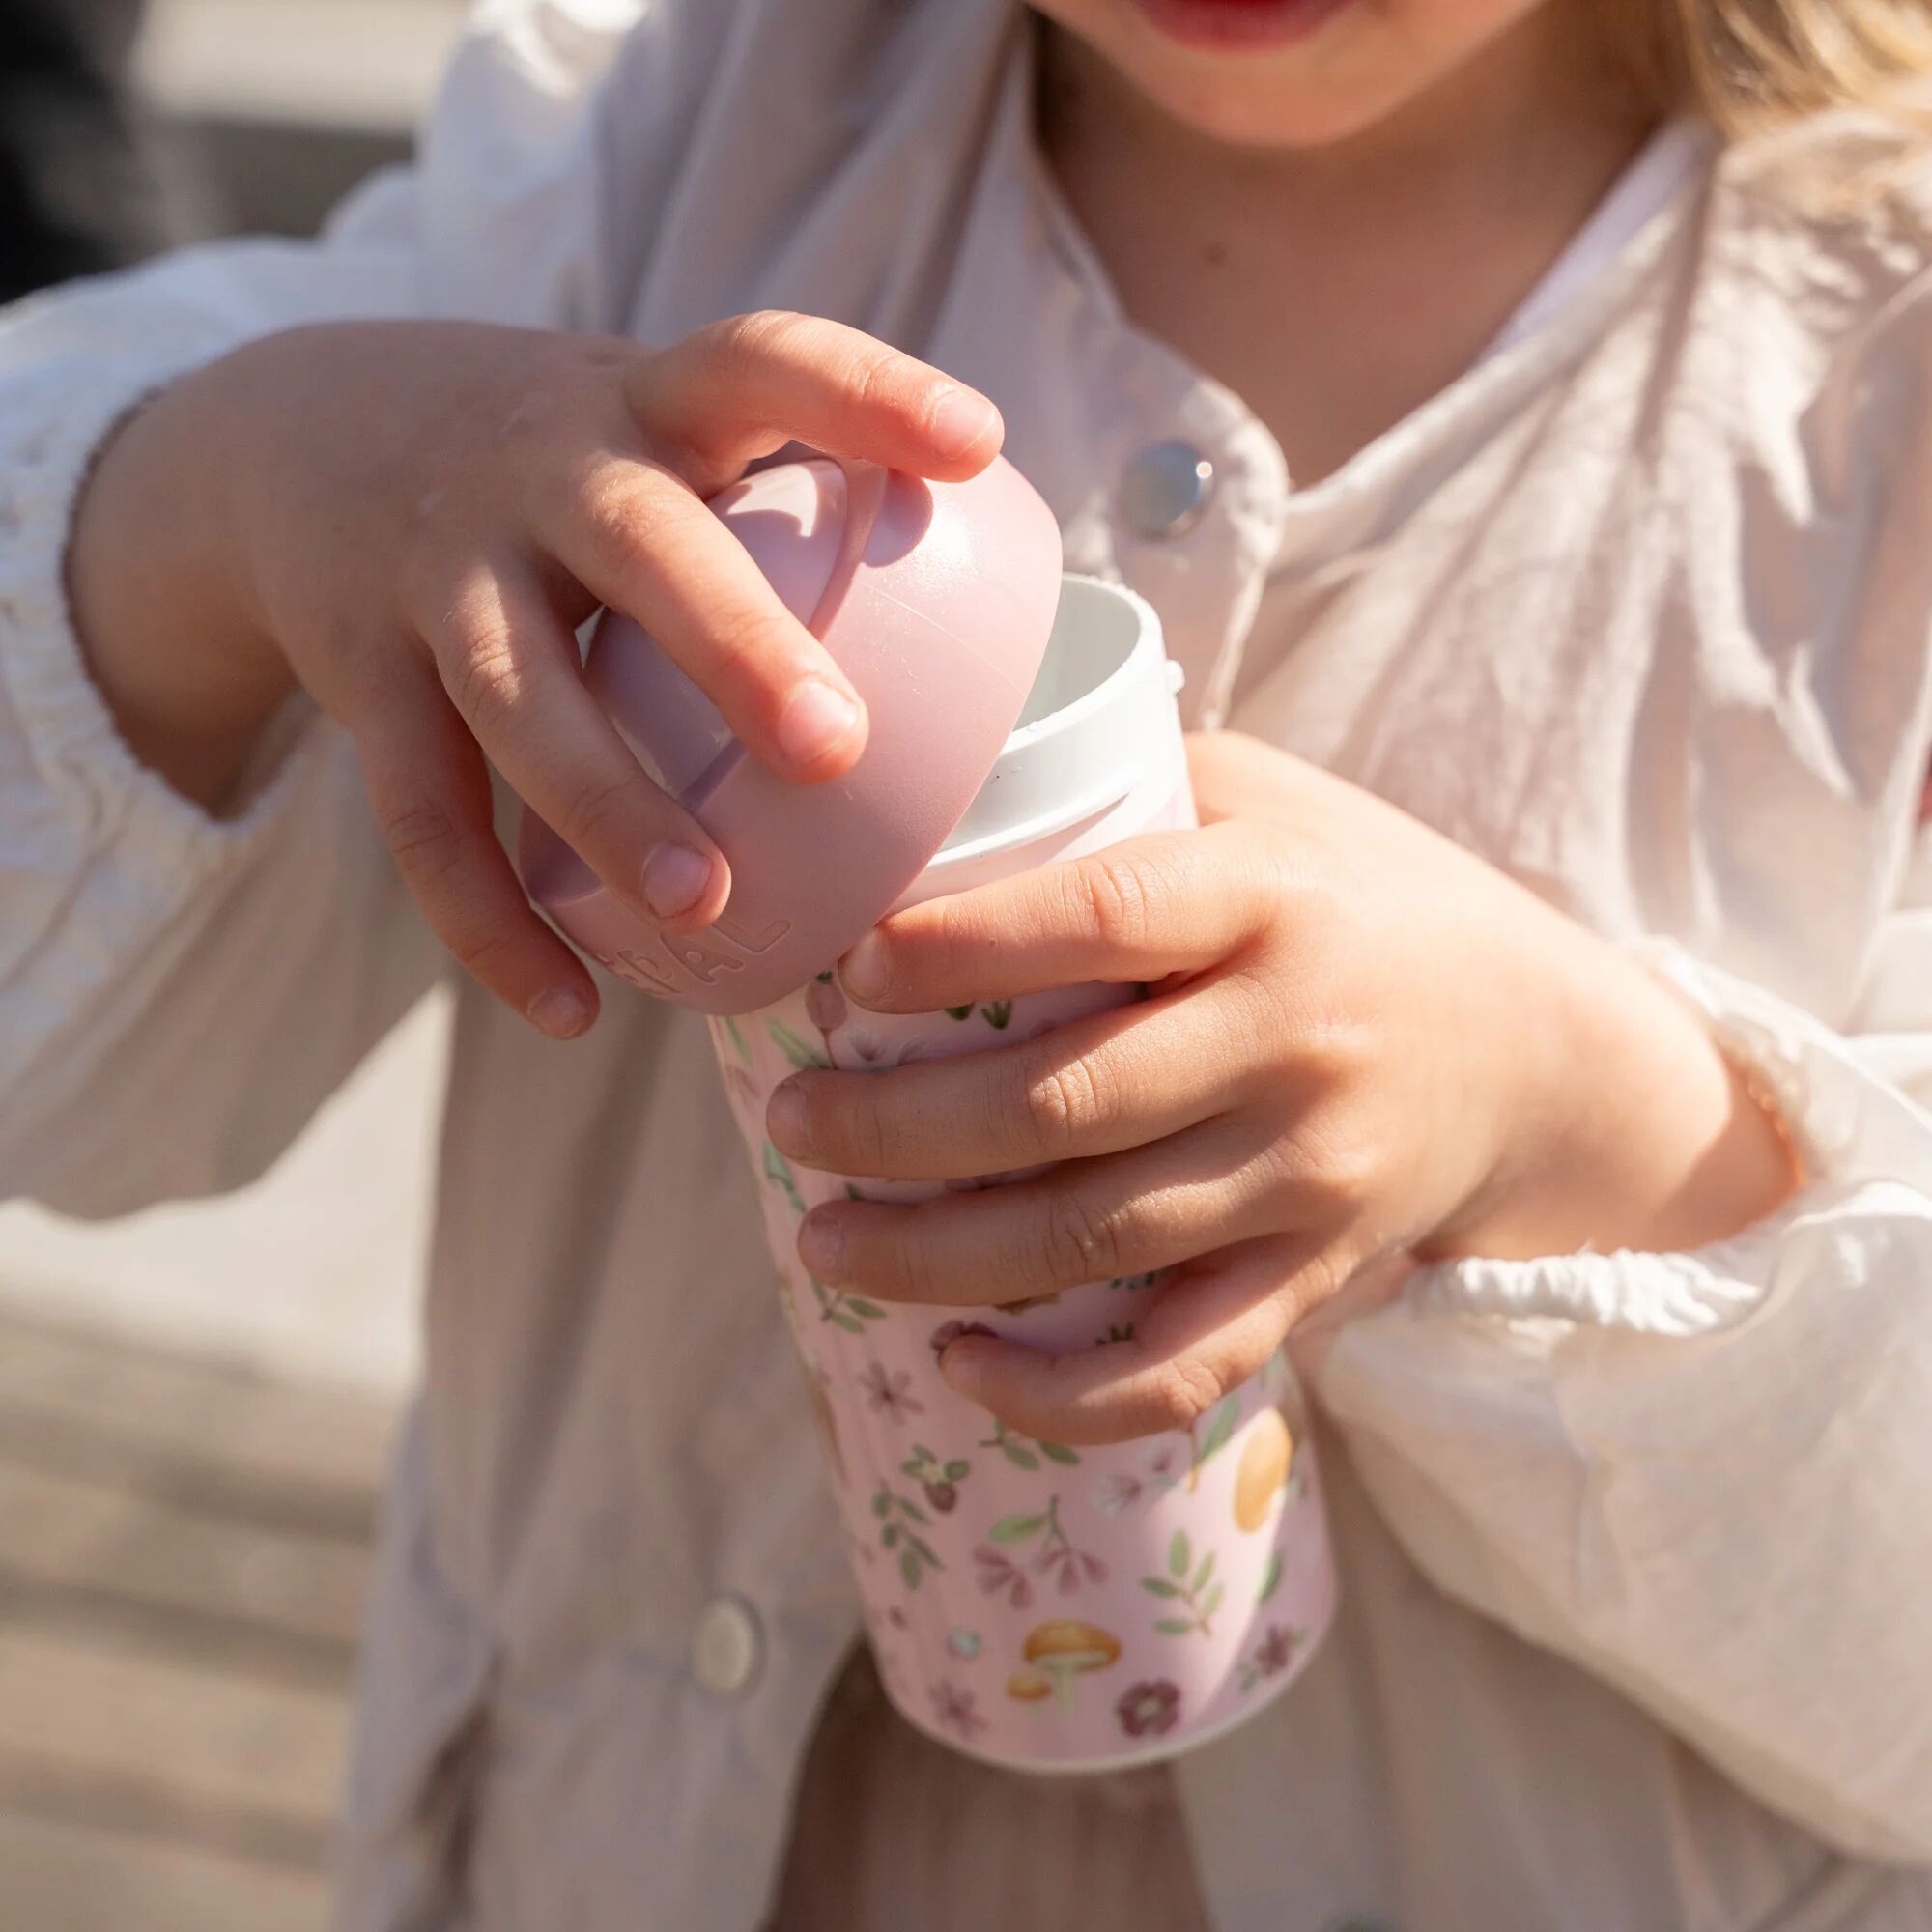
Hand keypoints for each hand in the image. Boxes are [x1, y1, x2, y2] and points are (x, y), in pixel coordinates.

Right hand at [67, 313, 1001, 1036]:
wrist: (299, 438)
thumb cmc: (558, 466)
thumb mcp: (652, 428)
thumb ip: (780, 497)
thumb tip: (987, 648)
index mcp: (644, 404)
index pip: (759, 361)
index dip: (866, 394)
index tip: (979, 447)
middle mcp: (538, 472)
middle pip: (639, 545)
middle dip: (736, 646)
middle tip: (834, 749)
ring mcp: (440, 573)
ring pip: (518, 695)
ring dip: (608, 805)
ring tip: (703, 906)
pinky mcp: (365, 676)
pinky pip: (424, 816)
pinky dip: (492, 922)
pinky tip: (573, 1010)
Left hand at [767, 731, 1799, 1443]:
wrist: (1547, 1052)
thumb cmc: (1374, 903)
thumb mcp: (1282, 805)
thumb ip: (1140, 786)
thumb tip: (953, 784)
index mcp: (1273, 902)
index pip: (1106, 921)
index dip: (966, 948)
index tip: (852, 967)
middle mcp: (1293, 1044)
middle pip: (1067, 1106)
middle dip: (899, 1128)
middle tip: (792, 1120)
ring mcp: (1310, 1177)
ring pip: (1098, 1241)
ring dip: (937, 1256)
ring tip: (824, 1239)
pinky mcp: (1319, 1278)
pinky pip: (1184, 1366)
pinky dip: (1065, 1395)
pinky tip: (962, 1367)